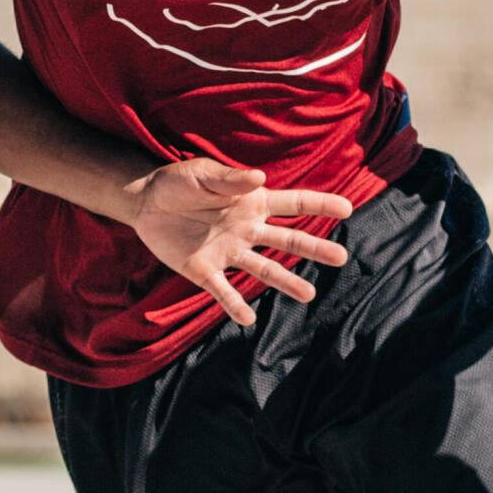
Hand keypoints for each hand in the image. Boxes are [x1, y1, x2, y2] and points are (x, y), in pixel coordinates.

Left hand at [125, 158, 353, 325]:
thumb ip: (230, 179)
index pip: (293, 204)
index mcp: (252, 203)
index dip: (320, 204)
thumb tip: (260, 178)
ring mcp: (228, 252)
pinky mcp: (204, 270)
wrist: (145, 203)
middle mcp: (247, 230)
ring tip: (309, 294)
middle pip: (288, 240)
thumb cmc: (179, 183)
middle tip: (342, 258)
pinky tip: (248, 318)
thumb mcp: (202, 174)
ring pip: (264, 270)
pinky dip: (235, 304)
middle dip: (315, 247)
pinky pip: (223, 290)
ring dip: (286, 281)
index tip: (347, 208)